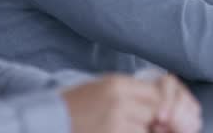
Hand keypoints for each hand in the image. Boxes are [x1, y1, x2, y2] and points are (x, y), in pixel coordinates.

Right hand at [62, 74, 200, 132]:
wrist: (47, 121)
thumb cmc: (76, 107)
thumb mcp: (103, 90)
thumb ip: (131, 94)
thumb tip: (163, 106)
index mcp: (117, 83)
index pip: (158, 91)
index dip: (165, 105)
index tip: (164, 117)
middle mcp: (119, 98)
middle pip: (157, 109)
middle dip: (159, 121)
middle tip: (155, 126)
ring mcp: (115, 119)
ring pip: (146, 128)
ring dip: (143, 131)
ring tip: (123, 127)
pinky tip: (117, 132)